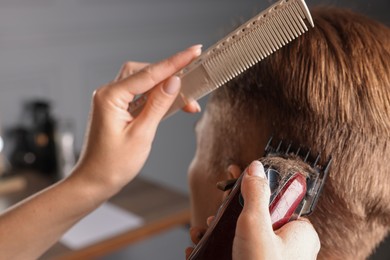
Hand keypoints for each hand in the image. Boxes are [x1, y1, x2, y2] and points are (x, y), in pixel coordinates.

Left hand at [72, 45, 201, 195]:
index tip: (193, 52)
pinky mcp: (117, 108)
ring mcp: (112, 100)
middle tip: (193, 76)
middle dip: (170, 73)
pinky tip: (171, 103)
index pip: (149, 74)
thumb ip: (158, 105)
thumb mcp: (142, 134)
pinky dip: (156, 97)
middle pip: (144, 72)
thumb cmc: (113, 164)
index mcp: (111, 97)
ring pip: (143, 82)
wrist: (95, 181)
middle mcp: (109, 93)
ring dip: (165, 87)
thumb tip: (173, 81)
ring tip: (187, 99)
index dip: (174, 63)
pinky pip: (139, 95)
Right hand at [186, 161, 319, 259]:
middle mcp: (288, 246)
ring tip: (202, 231)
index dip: (251, 188)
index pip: (276, 199)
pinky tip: (201, 246)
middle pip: (254, 216)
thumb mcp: (256, 224)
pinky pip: (237, 250)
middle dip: (227, 212)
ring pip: (241, 234)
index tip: (232, 179)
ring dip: (218, 230)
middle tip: (214, 214)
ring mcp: (270, 258)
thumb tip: (256, 166)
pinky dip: (218, 246)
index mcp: (299, 232)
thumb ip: (256, 193)